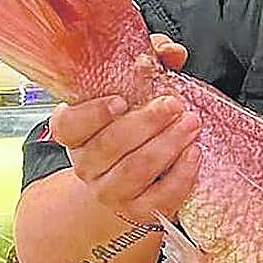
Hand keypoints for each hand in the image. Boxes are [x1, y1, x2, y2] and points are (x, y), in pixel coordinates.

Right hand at [49, 34, 199, 223]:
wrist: (132, 180)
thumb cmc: (132, 125)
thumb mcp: (135, 89)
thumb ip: (151, 60)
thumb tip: (170, 51)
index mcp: (77, 133)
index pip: (68, 125)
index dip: (92, 114)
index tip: (120, 100)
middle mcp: (87, 164)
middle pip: (110, 145)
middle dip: (147, 123)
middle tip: (174, 104)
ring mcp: (110, 191)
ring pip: (136, 170)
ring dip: (168, 144)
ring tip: (191, 124)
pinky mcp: (138, 211)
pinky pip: (159, 197)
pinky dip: (181, 175)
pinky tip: (194, 153)